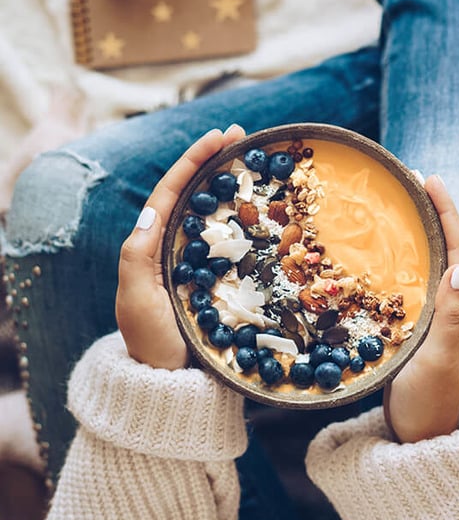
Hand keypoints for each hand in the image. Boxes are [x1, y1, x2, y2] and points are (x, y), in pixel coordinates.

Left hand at [116, 125, 245, 369]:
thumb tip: (153, 210)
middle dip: (215, 163)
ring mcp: (196, 264)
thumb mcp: (137, 300)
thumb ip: (138, 256)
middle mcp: (173, 248)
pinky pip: (229, 243)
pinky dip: (242, 222)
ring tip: (253, 163)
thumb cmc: (152, 342)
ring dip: (230, 186)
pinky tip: (261, 212)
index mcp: (151, 246)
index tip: (220, 137)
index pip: (171, 192)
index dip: (194, 161)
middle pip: (193, 194)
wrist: (172, 382)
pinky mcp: (216, 281)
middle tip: (243, 138)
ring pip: (212, 215)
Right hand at [383, 175, 458, 442]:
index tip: (430, 182)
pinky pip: (422, 283)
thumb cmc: (428, 402)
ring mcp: (443, 319)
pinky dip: (412, 260)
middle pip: (452, 251)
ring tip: (403, 210)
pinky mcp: (426, 328)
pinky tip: (393, 254)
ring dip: (426, 234)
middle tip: (413, 186)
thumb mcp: (439, 361)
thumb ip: (453, 318)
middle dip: (437, 215)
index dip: (448, 215)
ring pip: (437, 265)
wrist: (422, 436)